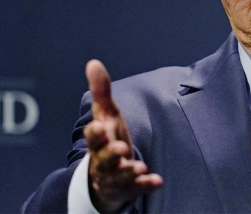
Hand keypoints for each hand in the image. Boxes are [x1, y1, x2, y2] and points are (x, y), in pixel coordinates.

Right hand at [84, 60, 162, 212]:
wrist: (106, 177)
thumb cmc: (108, 141)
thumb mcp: (106, 115)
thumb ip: (101, 91)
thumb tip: (93, 62)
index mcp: (99, 142)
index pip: (93, 137)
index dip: (95, 133)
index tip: (99, 125)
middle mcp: (103, 160)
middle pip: (104, 158)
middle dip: (111, 154)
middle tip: (122, 149)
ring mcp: (115, 176)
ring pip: (119, 176)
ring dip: (129, 171)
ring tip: (139, 167)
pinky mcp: (128, 188)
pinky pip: (136, 188)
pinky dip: (145, 184)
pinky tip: (157, 180)